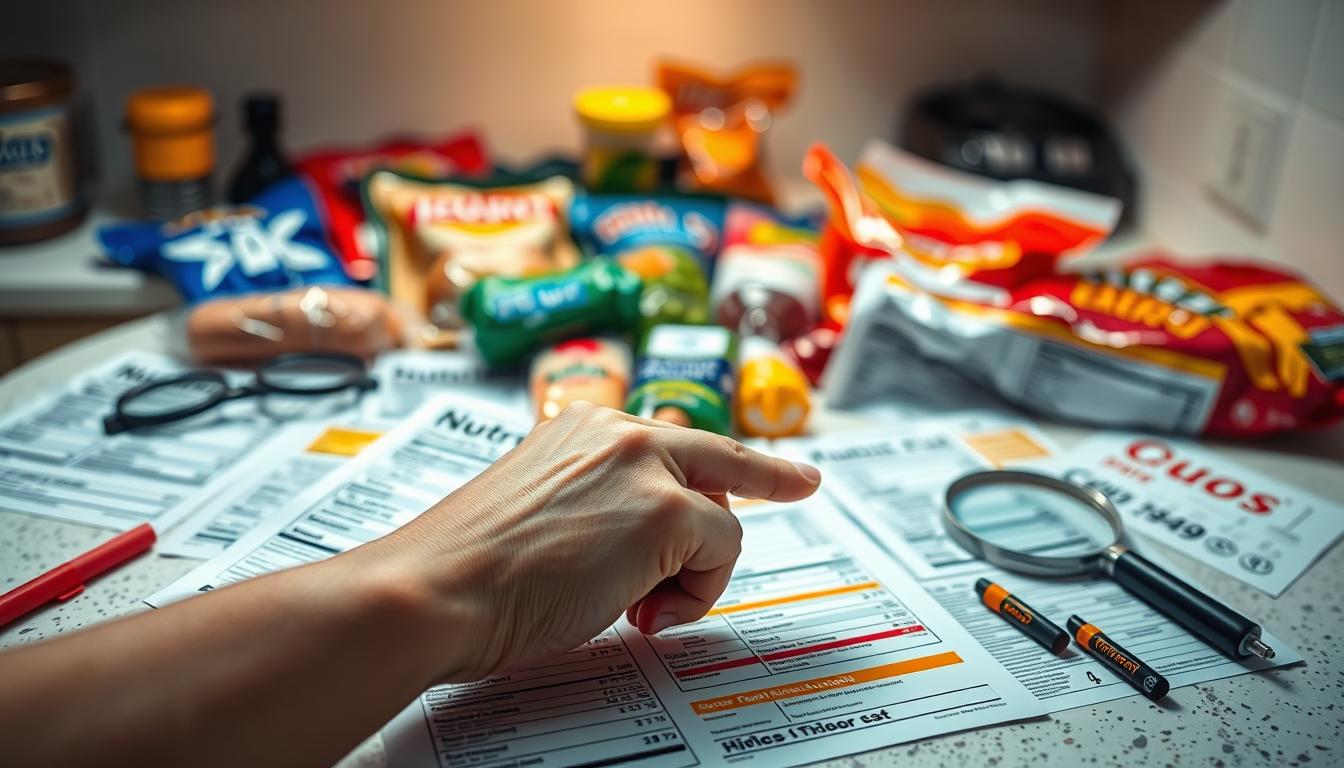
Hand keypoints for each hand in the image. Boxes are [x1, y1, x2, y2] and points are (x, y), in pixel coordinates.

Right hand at [369, 402, 820, 681]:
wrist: (436, 590)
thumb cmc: (468, 569)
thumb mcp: (540, 511)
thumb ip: (598, 503)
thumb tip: (648, 535)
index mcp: (581, 429)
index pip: (675, 439)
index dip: (731, 459)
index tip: (780, 462)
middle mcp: (617, 432)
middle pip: (721, 459)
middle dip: (760, 486)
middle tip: (803, 485)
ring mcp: (645, 465)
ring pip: (722, 519)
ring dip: (692, 574)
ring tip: (633, 607)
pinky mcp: (666, 509)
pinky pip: (722, 553)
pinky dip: (696, 594)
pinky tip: (640, 613)